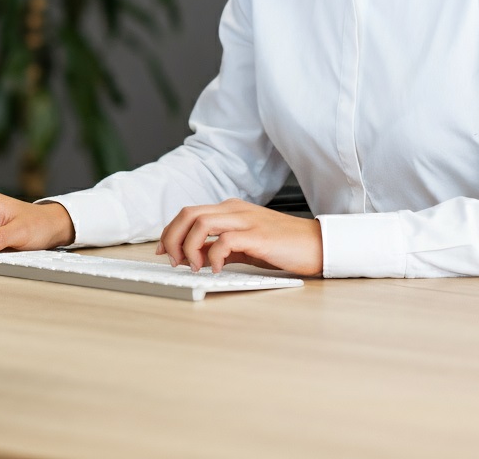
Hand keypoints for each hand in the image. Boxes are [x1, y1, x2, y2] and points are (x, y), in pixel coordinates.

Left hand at [155, 198, 322, 275]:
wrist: (316, 244)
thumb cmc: (282, 245)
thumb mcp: (245, 246)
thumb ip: (220, 248)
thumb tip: (193, 257)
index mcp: (231, 209)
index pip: (189, 212)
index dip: (170, 231)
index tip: (162, 250)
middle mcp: (235, 210)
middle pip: (188, 213)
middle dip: (172, 237)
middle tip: (172, 261)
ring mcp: (246, 220)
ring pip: (201, 222)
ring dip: (189, 247)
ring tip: (194, 267)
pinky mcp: (257, 236)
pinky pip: (224, 240)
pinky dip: (213, 256)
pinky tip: (217, 270)